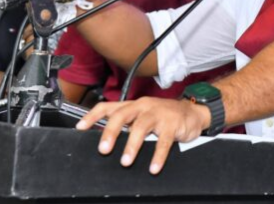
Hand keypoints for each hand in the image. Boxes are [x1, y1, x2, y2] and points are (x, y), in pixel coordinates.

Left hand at [75, 97, 210, 174]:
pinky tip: (154, 167)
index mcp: (133, 105)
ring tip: (126, 161)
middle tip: (104, 149)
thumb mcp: (144, 116)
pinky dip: (158, 155)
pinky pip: (164, 141)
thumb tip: (105, 140)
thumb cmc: (165, 116)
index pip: (108, 106)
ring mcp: (158, 113)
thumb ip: (127, 125)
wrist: (193, 112)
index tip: (81, 128)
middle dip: (111, 132)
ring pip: (141, 126)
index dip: (93, 116)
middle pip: (122, 115)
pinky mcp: (173, 124)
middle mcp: (143, 106)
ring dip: (132, 145)